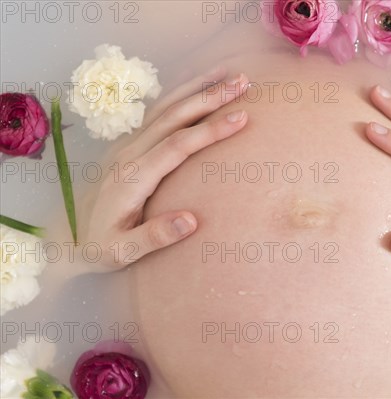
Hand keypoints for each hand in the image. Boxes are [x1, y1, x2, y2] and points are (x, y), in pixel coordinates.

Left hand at [81, 68, 249, 269]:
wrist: (66, 237)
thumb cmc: (98, 246)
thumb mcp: (122, 251)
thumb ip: (154, 237)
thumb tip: (191, 220)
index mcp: (134, 177)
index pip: (178, 145)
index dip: (210, 130)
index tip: (240, 117)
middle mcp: (130, 153)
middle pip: (174, 116)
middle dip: (210, 96)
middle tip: (243, 82)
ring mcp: (127, 146)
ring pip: (165, 108)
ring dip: (196, 88)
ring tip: (227, 74)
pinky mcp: (128, 146)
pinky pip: (157, 112)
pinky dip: (179, 94)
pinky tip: (196, 86)